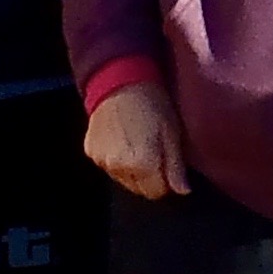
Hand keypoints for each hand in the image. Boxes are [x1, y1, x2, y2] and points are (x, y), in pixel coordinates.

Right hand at [84, 82, 191, 199]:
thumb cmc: (154, 105)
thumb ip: (175, 167)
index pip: (156, 192)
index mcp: (140, 164)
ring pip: (123, 180)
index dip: (166, 181)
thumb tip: (182, 191)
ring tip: (140, 144)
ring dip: (133, 171)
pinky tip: (124, 141)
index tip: (169, 165)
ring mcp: (100, 160)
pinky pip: (108, 167)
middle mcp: (116, 166)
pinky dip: (117, 161)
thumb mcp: (173, 134)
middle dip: (150, 178)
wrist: (121, 82)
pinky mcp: (90, 151)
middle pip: (138, 189)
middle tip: (156, 152)